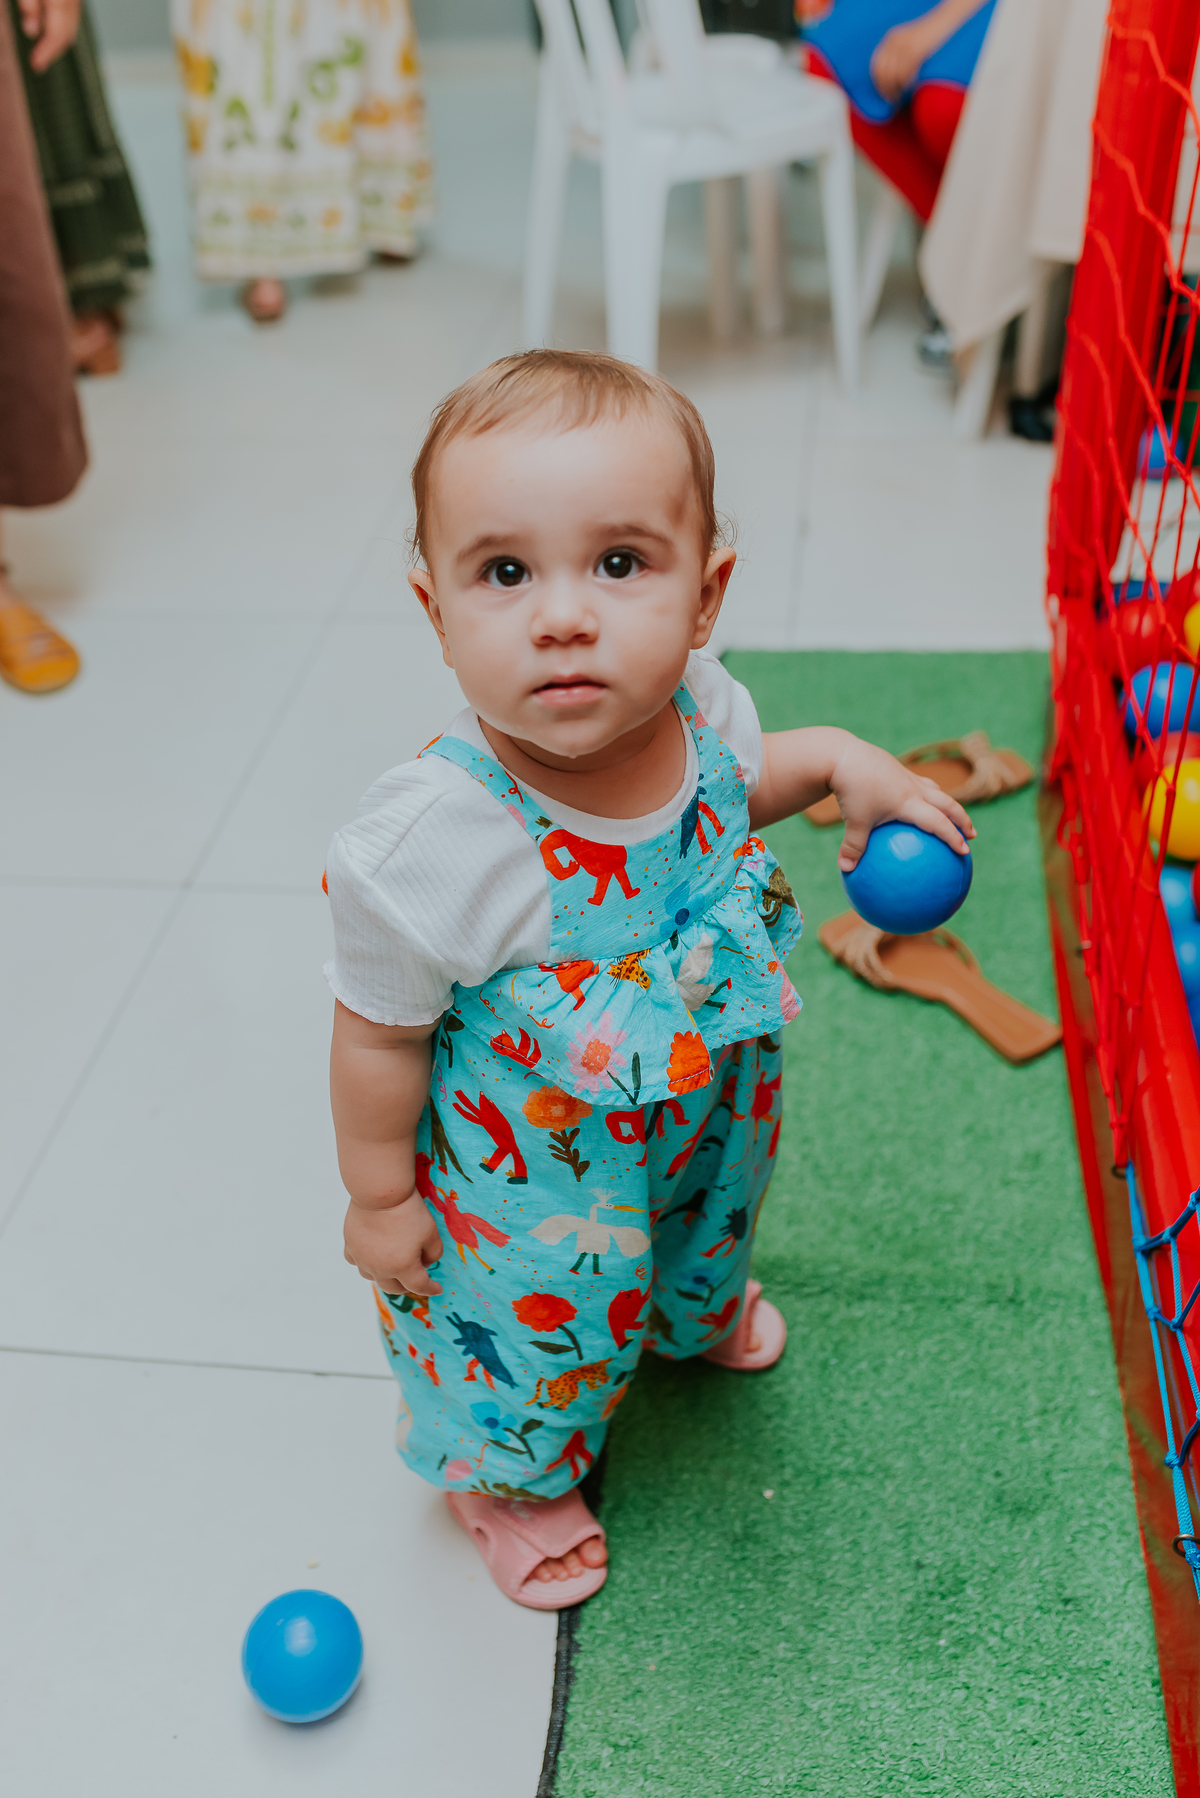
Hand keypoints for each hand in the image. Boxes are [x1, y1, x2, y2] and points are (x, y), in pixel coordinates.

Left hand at [18, 0, 81, 69]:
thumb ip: (29, 6)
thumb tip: (31, 32)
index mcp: (61, 2)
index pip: (56, 35)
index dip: (46, 53)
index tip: (36, 65)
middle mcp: (73, 3)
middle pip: (67, 35)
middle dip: (53, 51)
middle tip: (39, 62)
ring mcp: (76, 0)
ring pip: (72, 28)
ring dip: (59, 42)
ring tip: (44, 50)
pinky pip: (71, 18)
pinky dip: (63, 29)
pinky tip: (50, 30)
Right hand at [344, 1192, 443, 1296]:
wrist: (380, 1193)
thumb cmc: (408, 1212)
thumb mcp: (431, 1233)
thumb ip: (434, 1253)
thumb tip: (426, 1263)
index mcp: (403, 1267)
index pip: (419, 1286)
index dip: (430, 1288)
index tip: (437, 1289)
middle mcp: (380, 1268)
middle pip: (393, 1288)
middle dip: (406, 1287)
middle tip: (413, 1281)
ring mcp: (362, 1258)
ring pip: (371, 1277)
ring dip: (383, 1276)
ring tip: (390, 1269)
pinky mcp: (350, 1245)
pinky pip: (355, 1261)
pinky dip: (364, 1262)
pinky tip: (370, 1256)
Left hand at [827, 737, 973, 871]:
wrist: (843, 755)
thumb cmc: (850, 790)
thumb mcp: (852, 822)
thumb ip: (853, 848)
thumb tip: (847, 871)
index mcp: (908, 802)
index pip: (939, 822)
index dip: (954, 836)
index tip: (965, 851)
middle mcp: (914, 788)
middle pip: (948, 804)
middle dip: (962, 820)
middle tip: (972, 834)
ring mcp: (907, 776)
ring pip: (935, 791)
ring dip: (948, 804)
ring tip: (953, 815)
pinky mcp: (897, 768)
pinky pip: (919, 783)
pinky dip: (927, 794)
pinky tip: (918, 801)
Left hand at [870, 21, 933, 101]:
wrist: (945, 21)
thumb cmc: (929, 37)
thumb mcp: (908, 42)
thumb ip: (898, 55)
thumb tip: (888, 81)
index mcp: (890, 39)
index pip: (877, 67)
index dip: (878, 84)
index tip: (883, 95)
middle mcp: (894, 41)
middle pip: (883, 73)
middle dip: (886, 90)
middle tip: (893, 100)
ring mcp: (904, 45)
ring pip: (894, 76)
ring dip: (896, 90)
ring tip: (900, 97)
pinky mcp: (915, 50)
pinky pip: (906, 73)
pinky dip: (907, 83)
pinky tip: (911, 87)